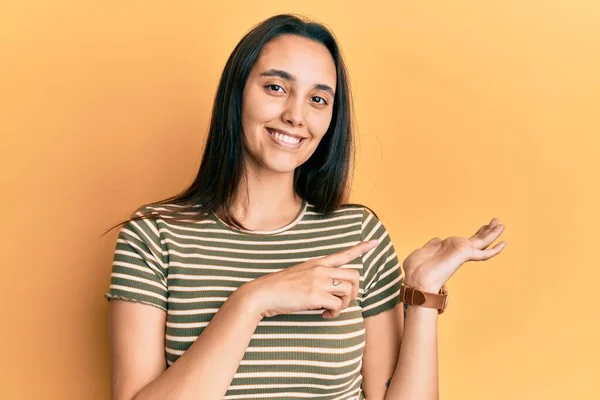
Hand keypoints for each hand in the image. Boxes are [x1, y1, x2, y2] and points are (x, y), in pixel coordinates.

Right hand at [242, 240, 378, 318]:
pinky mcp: (316, 295)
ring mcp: (319, 281)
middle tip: (343, 302)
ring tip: (331, 311)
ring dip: (344, 305)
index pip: (343, 253)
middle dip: (354, 291)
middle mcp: (321, 269)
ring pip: (348, 291)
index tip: (375, 242)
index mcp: (317, 263)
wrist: (263, 293)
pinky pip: (337, 306)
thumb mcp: (299, 275)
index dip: (361, 248)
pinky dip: (334, 314)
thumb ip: (316, 278)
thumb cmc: (279, 288)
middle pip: (354, 275)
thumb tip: (330, 292)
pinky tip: (324, 315)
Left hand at [402, 218, 506, 291]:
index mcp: (449, 249)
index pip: (467, 241)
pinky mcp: (465, 255)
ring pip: (482, 243)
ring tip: (501, 224)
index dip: (477, 234)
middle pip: (477, 240)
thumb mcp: (423, 251)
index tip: (484, 226)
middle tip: (497, 221)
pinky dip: (494, 250)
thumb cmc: (416, 269)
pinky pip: (483, 253)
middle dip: (487, 231)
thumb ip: (432, 245)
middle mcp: (458, 251)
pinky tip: (503, 243)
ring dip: (492, 234)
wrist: (417, 280)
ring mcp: (462, 253)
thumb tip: (437, 239)